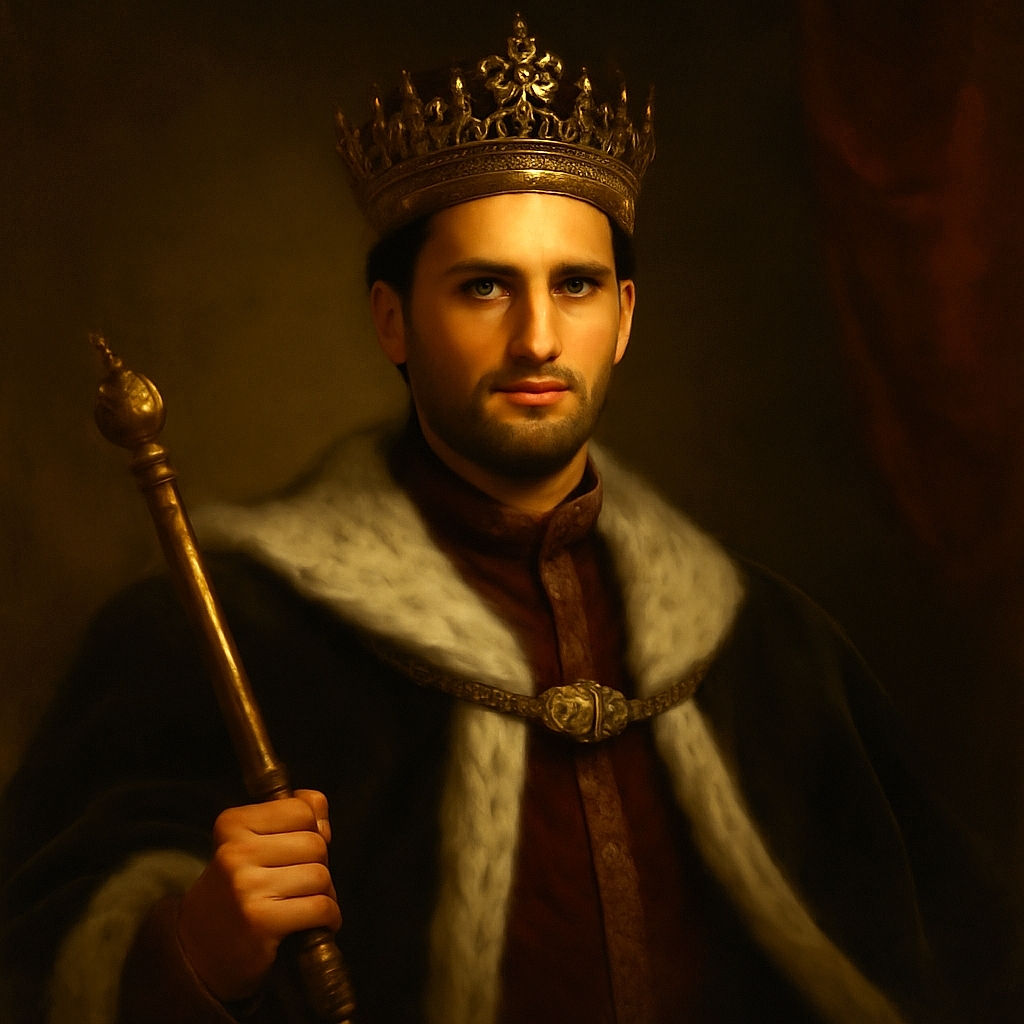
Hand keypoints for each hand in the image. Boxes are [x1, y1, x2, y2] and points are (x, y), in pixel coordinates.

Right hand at [177, 789, 340, 1003]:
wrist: (197, 952)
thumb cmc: (236, 890)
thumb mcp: (252, 842)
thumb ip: (293, 815)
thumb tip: (323, 819)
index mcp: (233, 824)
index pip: (301, 809)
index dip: (311, 830)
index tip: (298, 851)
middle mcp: (236, 851)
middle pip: (315, 843)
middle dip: (319, 864)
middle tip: (302, 883)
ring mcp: (246, 887)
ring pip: (320, 875)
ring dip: (325, 894)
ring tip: (307, 904)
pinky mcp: (261, 921)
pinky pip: (320, 907)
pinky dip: (329, 917)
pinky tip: (316, 924)